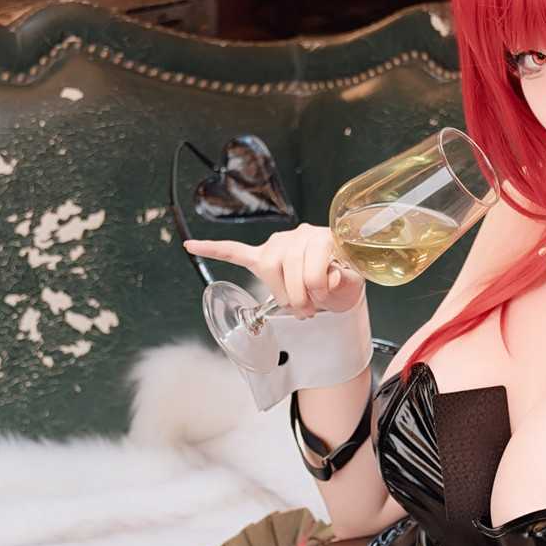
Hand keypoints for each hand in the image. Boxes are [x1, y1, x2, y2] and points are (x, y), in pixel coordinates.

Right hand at [182, 224, 365, 317]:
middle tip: (308, 311)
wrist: (339, 279)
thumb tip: (331, 276)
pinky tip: (192, 245)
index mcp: (323, 237)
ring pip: (267, 267)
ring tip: (294, 304)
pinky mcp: (262, 255)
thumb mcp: (353, 283)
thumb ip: (345, 278)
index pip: (309, 264)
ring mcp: (279, 243)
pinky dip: (213, 248)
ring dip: (280, 292)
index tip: (322, 301)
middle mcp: (298, 234)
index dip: (316, 289)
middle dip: (298, 296)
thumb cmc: (343, 280)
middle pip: (286, 266)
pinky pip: (234, 250)